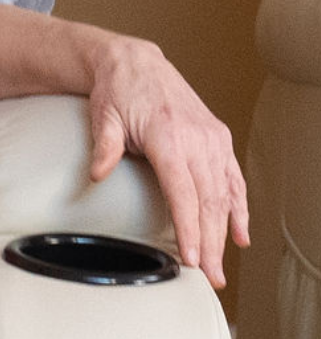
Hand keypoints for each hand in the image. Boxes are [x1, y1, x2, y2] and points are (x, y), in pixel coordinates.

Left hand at [86, 35, 248, 285]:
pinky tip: (240, 234)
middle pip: (208, 201)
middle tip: (210, 278)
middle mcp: (197, 138)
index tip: (192, 259)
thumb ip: (104, 147)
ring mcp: (212, 138)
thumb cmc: (117, 90)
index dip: (189, 228)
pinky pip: (233, 178)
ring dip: (225, 233)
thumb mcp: (104, 115)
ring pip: (224, 194)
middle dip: (211, 243)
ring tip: (222, 267)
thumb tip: (97, 175)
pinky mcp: (218, 137)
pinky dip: (239, 207)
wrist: (135, 61)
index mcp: (168, 135)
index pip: (183, 193)